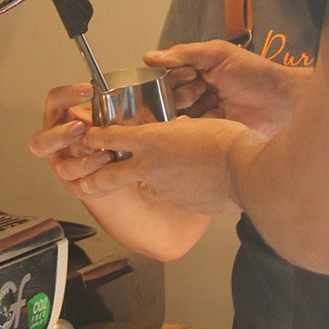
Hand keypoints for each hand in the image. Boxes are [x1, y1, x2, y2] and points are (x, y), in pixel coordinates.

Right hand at [29, 82, 116, 202]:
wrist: (113, 163)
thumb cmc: (104, 133)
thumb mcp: (104, 116)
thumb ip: (110, 107)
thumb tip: (127, 94)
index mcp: (60, 118)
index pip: (55, 101)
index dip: (67, 95)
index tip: (88, 90)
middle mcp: (55, 143)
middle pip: (41, 142)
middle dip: (60, 135)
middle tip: (79, 127)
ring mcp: (63, 166)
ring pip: (65, 168)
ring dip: (85, 162)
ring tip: (106, 155)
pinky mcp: (75, 186)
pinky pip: (82, 186)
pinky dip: (97, 179)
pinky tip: (110, 172)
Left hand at [79, 114, 264, 216]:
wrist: (245, 171)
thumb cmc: (227, 141)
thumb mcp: (196, 124)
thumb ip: (180, 132)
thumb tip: (180, 133)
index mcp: (152, 139)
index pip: (112, 138)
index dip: (96, 137)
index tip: (88, 138)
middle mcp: (151, 166)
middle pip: (110, 175)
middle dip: (93, 180)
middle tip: (83, 184)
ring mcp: (164, 189)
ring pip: (144, 189)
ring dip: (145, 186)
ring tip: (150, 184)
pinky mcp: (180, 205)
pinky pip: (172, 198)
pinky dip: (177, 193)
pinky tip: (191, 188)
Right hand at [144, 39, 304, 136]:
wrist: (282, 102)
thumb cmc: (256, 73)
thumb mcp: (218, 53)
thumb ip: (184, 53)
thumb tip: (150, 57)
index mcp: (197, 70)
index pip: (167, 74)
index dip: (172, 75)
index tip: (189, 73)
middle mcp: (196, 92)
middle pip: (168, 95)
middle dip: (180, 91)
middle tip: (201, 87)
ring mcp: (202, 113)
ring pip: (174, 114)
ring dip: (186, 107)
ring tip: (208, 101)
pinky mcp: (208, 133)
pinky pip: (186, 132)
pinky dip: (188, 127)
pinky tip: (200, 120)